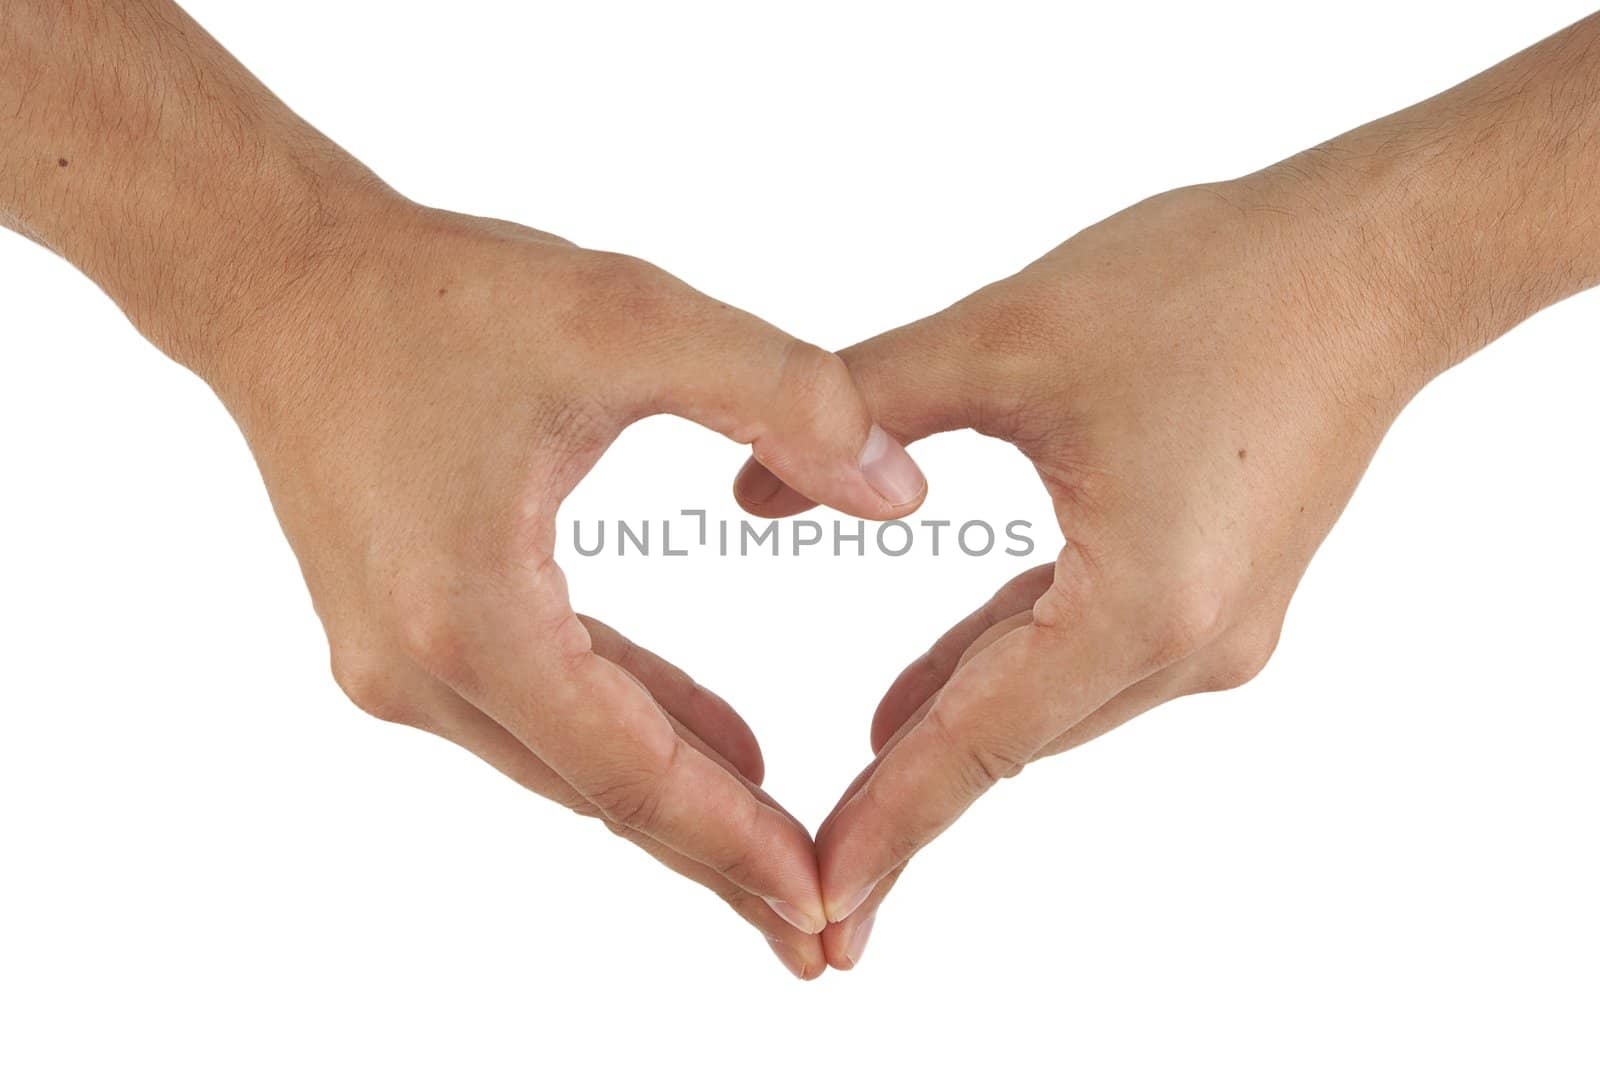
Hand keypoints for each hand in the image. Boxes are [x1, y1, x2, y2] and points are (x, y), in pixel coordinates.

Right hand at [207, 199, 926, 977]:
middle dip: (720, 859)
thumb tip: (901, 493)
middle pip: (604, 796)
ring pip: (572, 764)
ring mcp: (399, 665)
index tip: (826, 907)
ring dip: (679, 805)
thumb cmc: (441, 294)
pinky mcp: (404, 639)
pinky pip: (542, 710)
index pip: (633, 771)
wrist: (283, 284)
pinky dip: (630, 731)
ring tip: (787, 856)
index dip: (737, 844)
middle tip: (824, 932)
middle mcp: (420, 669)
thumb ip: (781, 397)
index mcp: (470, 614)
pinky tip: (716, 744)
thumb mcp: (629, 317)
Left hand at [735, 171, 1435, 964]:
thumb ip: (866, 405)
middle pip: (1013, 741)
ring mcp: (1218, 630)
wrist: (1373, 259)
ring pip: (1048, 700)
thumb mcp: (1008, 335)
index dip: (890, 824)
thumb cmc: (1210, 283)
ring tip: (856, 780)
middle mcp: (1191, 646)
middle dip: (908, 795)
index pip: (979, 745)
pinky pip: (1086, 654)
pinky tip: (935, 683)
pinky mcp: (1223, 596)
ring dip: (955, 727)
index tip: (820, 899)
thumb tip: (748, 488)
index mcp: (1142, 605)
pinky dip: (1006, 666)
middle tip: (813, 869)